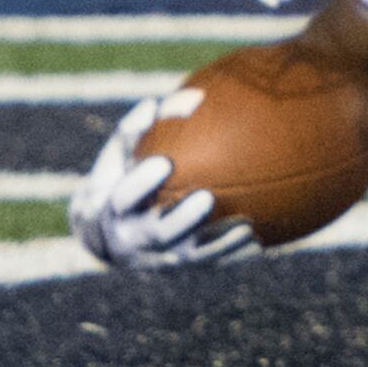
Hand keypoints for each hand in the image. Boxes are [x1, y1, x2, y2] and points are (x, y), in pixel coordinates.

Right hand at [69, 92, 257, 270]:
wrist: (109, 233)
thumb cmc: (121, 177)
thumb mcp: (120, 154)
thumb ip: (138, 128)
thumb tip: (166, 101)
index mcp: (115, 209)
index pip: (123, 198)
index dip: (141, 183)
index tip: (164, 163)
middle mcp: (134, 238)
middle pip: (158, 234)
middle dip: (181, 219)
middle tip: (206, 198)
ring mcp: (158, 256)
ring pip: (189, 254)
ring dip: (218, 243)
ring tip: (246, 226)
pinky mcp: (181, 265)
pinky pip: (209, 263)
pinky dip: (232, 254)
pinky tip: (258, 241)